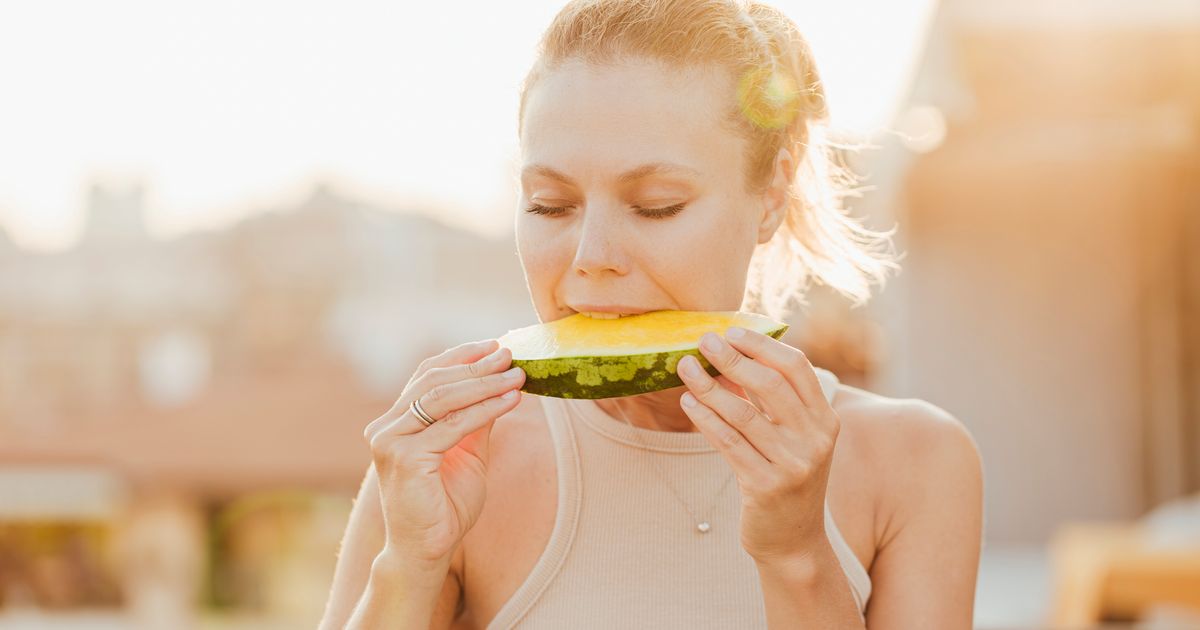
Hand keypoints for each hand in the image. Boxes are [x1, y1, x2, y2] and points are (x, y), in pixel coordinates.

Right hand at [361, 339, 524, 565]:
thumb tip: (500, 382)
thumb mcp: (467, 453)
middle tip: (510, 355)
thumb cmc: (444, 506)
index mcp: (396, 421)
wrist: (425, 551)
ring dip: (485, 383)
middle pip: (435, 381)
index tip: (495, 345)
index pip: (428, 374)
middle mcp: (386, 426)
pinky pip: (452, 426)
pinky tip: (511, 401)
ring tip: (516, 375)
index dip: (461, 356)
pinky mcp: (403, 458)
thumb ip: (476, 419)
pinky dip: (486, 410)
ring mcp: (390, 441)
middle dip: (477, 366)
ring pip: (443, 398)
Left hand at [675, 327, 838, 564]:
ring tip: (685, 367)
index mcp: (826, 420)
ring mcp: (793, 465)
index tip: (731, 331)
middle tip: (704, 342)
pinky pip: (728, 443)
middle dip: (733, 358)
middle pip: (770, 384)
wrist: (794, 542)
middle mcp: (816, 440)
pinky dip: (704, 418)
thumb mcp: (793, 438)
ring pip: (743, 413)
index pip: (797, 367)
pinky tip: (688, 401)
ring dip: (709, 386)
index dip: (763, 344)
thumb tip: (728, 355)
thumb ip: (771, 401)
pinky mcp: (766, 487)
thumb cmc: (786, 478)